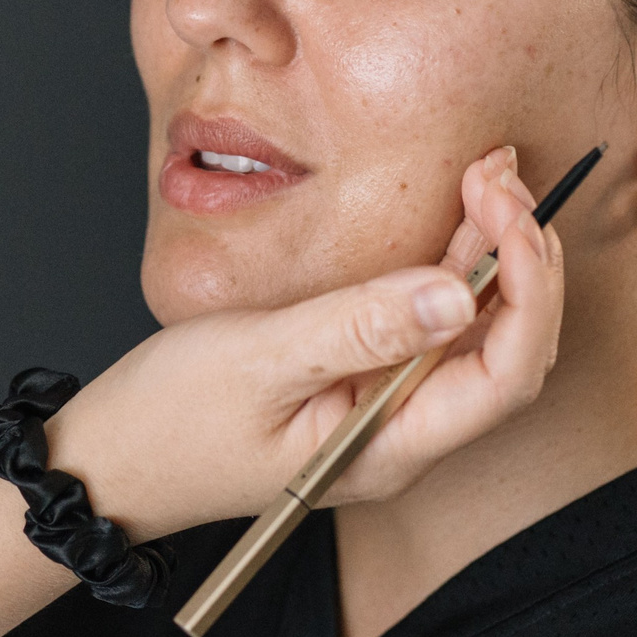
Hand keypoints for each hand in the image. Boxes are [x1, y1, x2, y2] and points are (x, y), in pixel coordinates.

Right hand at [41, 145, 561, 540]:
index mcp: (389, 447)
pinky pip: (427, 327)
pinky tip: (451, 220)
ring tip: (491, 178)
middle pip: (507, 352)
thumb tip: (454, 296)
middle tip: (501, 175)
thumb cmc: (170, 420)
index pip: (506, 373)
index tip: (508, 212)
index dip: (527, 287)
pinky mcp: (360, 383)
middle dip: (523, 260)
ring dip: (493, 256)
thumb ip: (356, 328)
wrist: (109, 461)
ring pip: (473, 335)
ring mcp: (383, 410)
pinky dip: (449, 267)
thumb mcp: (258, 359)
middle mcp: (402, 436)